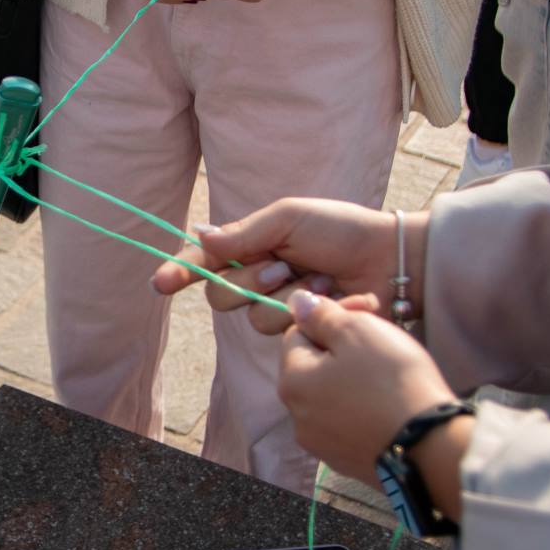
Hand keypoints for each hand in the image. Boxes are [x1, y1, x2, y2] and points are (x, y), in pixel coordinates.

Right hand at [151, 198, 416, 336]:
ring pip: (251, 317)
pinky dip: (308, 311)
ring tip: (319, 282)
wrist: (389, 260)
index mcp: (254, 243)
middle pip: (222, 295)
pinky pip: (281, 330)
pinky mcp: (299, 327)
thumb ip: (245, 233)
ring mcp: (279, 304)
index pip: (206, 260)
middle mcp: (260, 275)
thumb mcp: (290, 219)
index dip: (181, 272)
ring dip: (285, 297)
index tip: (161, 283)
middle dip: (251, 283)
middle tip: (285, 267)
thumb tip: (201, 238)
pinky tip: (333, 298)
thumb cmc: (342, 230)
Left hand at [279, 291, 456, 484]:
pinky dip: (364, 407)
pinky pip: (349, 422)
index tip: (368, 308)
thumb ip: (322, 314)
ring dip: (354, 376)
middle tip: (383, 337)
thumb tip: (297, 303)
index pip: (298, 332)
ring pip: (332, 394)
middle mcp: (298, 418)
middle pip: (314, 365)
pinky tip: (390, 403)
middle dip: (344, 345)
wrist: (431, 446)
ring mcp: (322, 444)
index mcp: (292, 382)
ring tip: (390, 370)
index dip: (332, 315)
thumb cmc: (393, 381)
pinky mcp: (348, 462)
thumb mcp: (358, 331)